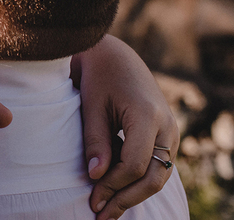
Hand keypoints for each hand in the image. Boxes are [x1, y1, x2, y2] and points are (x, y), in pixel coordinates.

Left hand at [74, 35, 178, 219]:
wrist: (116, 56)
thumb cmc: (98, 77)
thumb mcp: (91, 105)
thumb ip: (95, 141)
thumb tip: (95, 176)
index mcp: (146, 115)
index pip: (135, 164)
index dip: (113, 184)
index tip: (92, 199)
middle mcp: (166, 126)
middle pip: (153, 176)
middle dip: (126, 199)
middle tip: (101, 215)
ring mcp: (170, 131)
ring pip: (158, 175)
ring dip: (134, 194)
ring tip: (107, 210)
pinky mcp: (166, 135)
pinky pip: (157, 165)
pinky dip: (138, 181)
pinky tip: (116, 192)